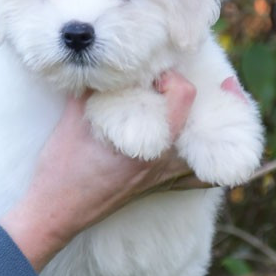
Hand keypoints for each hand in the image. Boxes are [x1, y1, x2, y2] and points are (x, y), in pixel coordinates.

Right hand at [0, 72, 196, 270]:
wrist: (56, 212)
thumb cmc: (62, 170)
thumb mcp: (72, 121)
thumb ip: (89, 89)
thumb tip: (99, 64)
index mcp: (146, 145)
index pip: (182, 99)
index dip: (173, 78)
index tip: (155, 75)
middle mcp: (162, 164)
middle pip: (209, 127)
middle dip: (215, 102)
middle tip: (212, 86)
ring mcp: (161, 179)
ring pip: (208, 157)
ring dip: (214, 130)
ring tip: (219, 110)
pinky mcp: (155, 187)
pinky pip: (195, 179)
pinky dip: (206, 164)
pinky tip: (205, 149)